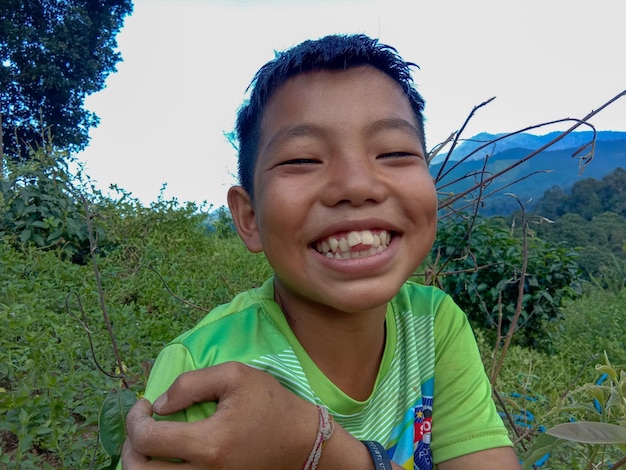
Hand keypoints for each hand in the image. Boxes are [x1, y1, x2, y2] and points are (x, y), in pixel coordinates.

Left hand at [121, 362, 318, 468]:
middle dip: (129, 446)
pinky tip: (165, 456)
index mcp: (209, 445)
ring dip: (139, 464)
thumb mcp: (235, 376)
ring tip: (148, 441)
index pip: (148, 440)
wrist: (301, 441)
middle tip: (140, 424)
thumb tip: (159, 405)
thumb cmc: (270, 404)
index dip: (134, 419)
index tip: (144, 404)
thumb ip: (191, 384)